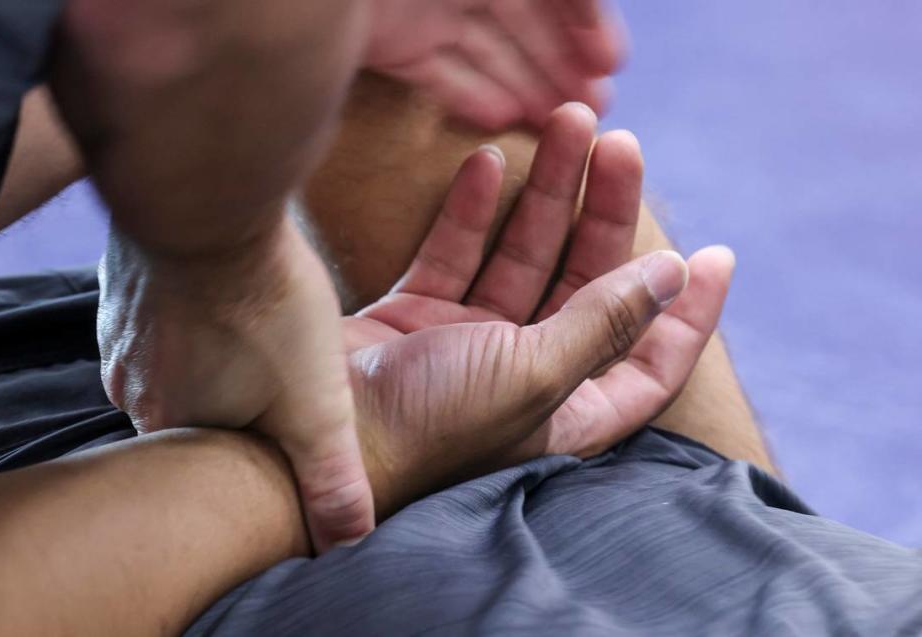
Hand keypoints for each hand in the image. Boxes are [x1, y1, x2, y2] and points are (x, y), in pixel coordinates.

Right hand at [97, 218, 374, 551]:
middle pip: (195, 404)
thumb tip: (346, 540)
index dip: (254, 439)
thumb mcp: (317, 408)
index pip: (212, 456)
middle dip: (236, 392)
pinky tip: (230, 289)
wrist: (208, 207)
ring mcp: (120, 330)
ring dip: (218, 347)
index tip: (282, 415)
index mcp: (172, 425)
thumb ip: (330, 476)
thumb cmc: (265, 308)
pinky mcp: (126, 282)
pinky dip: (199, 307)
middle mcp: (130, 385)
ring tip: (258, 326)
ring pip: (179, 355)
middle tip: (276, 366)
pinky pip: (166, 310)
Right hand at [344, 104, 735, 513]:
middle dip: (605, 216)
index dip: (689, 314)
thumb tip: (672, 275)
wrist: (316, 439)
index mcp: (568, 410)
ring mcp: (470, 343)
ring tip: (566, 126)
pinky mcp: (420, 316)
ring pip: (523, 257)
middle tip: (620, 145)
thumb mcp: (534, 374)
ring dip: (545, 195)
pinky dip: (473, 212)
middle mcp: (526, 375)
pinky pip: (457, 254)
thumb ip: (602, 323)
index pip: (651, 361)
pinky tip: (490, 166)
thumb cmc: (432, 423)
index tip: (716, 256)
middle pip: (587, 286)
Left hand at [365, 0, 627, 129]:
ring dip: (525, 85)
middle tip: (599, 108)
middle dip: (561, 60)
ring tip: (560, 124)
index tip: (610, 62)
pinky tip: (503, 121)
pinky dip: (469, 95)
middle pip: (521, 20)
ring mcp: (419, 5)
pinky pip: (437, 70)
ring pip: (485, 50)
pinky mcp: (386, 40)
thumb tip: (594, 8)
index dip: (583, 17)